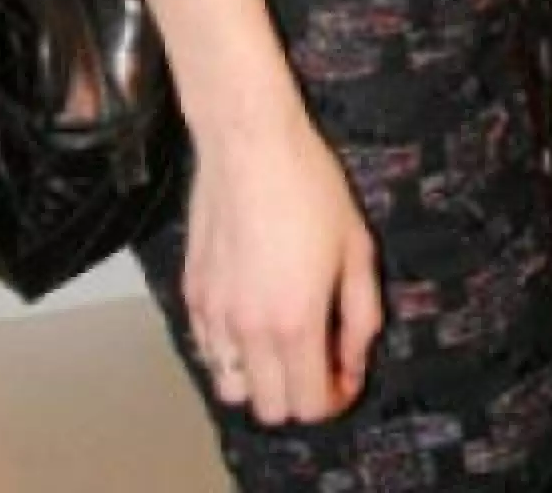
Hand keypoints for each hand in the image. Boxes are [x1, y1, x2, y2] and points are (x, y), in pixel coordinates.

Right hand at [184, 106, 382, 427]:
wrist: (250, 141)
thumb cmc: (310, 186)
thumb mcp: (357, 248)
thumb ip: (361, 316)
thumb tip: (353, 363)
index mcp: (296, 323)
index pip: (310, 406)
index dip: (334, 400)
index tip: (344, 374)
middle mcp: (249, 330)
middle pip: (270, 409)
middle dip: (299, 395)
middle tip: (316, 359)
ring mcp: (214, 314)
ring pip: (231, 389)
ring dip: (259, 380)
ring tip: (279, 344)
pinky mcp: (190, 292)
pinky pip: (207, 351)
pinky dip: (229, 352)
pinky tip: (249, 317)